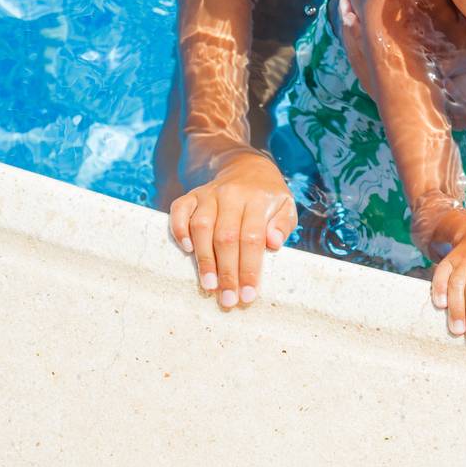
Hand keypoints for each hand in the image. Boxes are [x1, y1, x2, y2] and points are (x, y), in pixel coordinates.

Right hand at [168, 149, 297, 309]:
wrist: (246, 167)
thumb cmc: (268, 196)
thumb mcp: (286, 206)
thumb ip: (283, 224)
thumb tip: (273, 243)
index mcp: (258, 199)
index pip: (252, 238)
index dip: (249, 268)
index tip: (248, 295)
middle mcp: (231, 195)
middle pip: (226, 237)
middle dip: (226, 272)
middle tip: (227, 299)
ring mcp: (209, 194)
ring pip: (201, 226)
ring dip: (204, 259)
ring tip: (208, 285)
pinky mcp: (191, 195)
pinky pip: (179, 211)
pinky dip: (179, 230)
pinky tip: (186, 250)